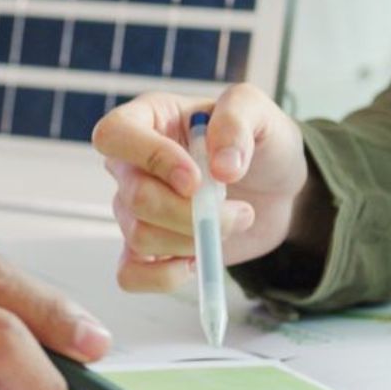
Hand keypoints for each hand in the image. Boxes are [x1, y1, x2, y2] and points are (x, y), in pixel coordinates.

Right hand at [92, 84, 309, 291]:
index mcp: (147, 120)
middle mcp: (131, 165)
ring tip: (232, 222)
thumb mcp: (260, 112)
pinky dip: (166, 277)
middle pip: (135, 198)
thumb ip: (238, 122)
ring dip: (195, 240)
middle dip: (191, 213)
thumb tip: (220, 167)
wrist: (276, 188)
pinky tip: (198, 260)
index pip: (114, 136)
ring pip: (140, 237)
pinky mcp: (145, 249)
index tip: (197, 179)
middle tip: (238, 209)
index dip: (150, 158)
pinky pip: (130, 275)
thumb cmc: (260, 142)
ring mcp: (133, 210)